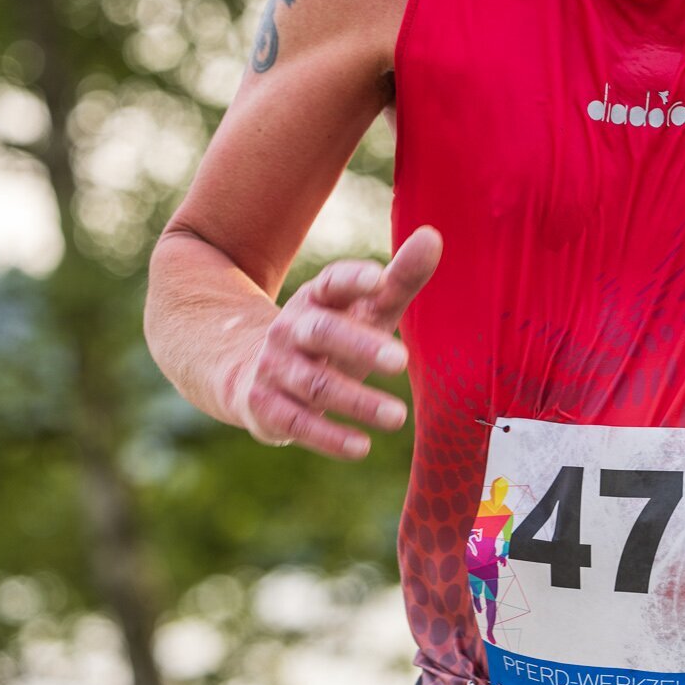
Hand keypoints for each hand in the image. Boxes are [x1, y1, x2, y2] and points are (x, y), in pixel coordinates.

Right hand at [235, 225, 441, 458]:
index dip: (352, 280)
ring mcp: (275, 369)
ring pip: (315, 384)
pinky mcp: (266, 407)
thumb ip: (399, 280)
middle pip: (323, 333)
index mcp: (316, 298)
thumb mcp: (362, 310)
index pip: (331, 282)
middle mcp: (291, 329)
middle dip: (360, 345)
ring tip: (398, 416)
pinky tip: (362, 448)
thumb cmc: (329, 338)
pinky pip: (298, 423)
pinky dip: (330, 437)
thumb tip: (433, 236)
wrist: (250, 373)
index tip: (379, 279)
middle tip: (402, 360)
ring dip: (357, 401)